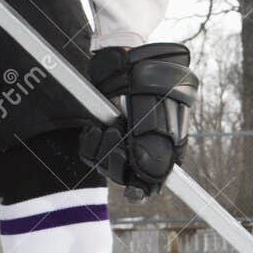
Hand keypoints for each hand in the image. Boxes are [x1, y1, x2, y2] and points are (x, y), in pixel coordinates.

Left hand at [80, 43, 198, 200]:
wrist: (126, 59)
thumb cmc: (149, 82)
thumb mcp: (163, 117)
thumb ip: (159, 153)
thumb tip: (151, 182)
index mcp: (162, 146)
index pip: (152, 182)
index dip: (143, 190)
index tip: (134, 194)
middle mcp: (139, 147)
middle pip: (125, 176)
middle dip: (118, 162)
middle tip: (118, 136)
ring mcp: (119, 140)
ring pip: (105, 165)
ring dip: (103, 149)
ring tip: (108, 127)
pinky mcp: (99, 132)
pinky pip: (88, 152)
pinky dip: (89, 142)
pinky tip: (96, 127)